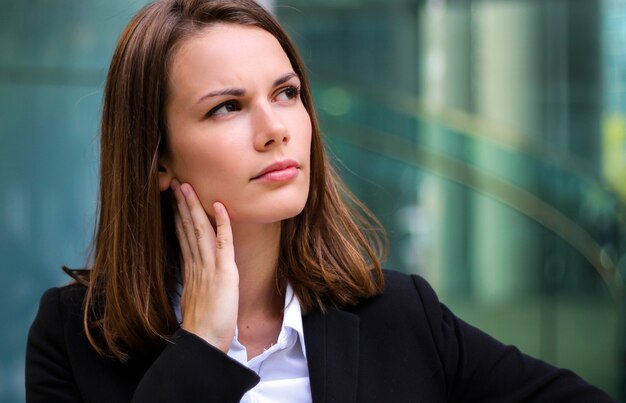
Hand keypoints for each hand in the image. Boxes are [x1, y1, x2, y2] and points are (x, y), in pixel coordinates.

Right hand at [170, 179, 237, 351]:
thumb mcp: (196, 300)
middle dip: (181, 205)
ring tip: (187, 187)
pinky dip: (222, 223)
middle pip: (187, 228)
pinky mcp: (223, 272)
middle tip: (175, 184)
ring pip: (200, 230)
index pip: (183, 237)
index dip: (178, 217)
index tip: (173, 201)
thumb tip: (194, 276)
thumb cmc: (203, 326)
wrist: (203, 342)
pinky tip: (219, 206)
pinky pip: (223, 242)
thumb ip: (194, 284)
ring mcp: (209, 267)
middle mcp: (197, 264)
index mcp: (191, 270)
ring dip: (194, 206)